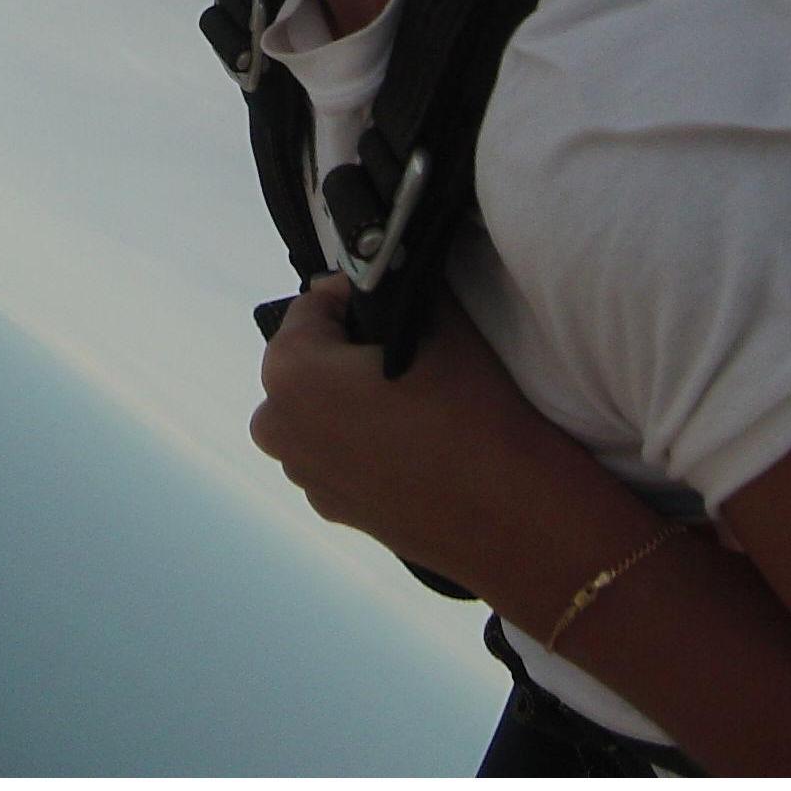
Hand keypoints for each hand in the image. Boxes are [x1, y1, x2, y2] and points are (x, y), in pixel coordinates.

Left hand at [250, 276, 647, 616]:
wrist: (513, 515)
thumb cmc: (471, 412)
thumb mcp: (439, 325)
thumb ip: (399, 289)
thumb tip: (387, 274)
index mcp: (290, 371)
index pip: (312, 306)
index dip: (353, 296)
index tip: (390, 299)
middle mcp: (277, 424)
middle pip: (304, 361)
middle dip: (342, 348)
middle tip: (399, 347)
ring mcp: (301, 474)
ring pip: (313, 410)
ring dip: (344, 396)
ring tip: (404, 396)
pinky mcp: (330, 508)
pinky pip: (331, 453)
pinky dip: (355, 439)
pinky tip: (405, 442)